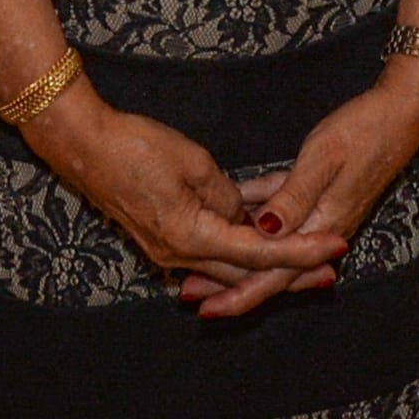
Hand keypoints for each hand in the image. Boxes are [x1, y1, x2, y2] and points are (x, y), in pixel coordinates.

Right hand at [33, 94, 340, 316]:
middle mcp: (180, 255)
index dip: (303, 250)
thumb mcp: (194, 162)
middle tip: (331, 272)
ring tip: (303, 265)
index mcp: (192, 237)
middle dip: (291, 272)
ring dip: (264, 266)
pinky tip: (252, 247)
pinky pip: (206, 256)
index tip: (338, 248)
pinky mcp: (159, 239)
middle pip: (247, 273)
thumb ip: (228, 194)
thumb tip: (242, 213)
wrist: (81, 145)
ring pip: (226, 268)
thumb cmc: (135, 145)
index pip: (262, 251)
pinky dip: (235, 255)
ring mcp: (167, 251)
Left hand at [191, 72, 418, 312]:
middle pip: (270, 268)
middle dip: (229, 282)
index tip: (206, 308)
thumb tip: (265, 233)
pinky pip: (282, 216)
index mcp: (324, 226)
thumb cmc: (364, 130)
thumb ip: (293, 196)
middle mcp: (323, 230)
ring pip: (273, 244)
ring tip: (199, 263)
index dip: (239, 294)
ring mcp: (323, 214)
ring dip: (238, 252)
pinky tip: (230, 214)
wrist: (404, 112)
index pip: (275, 274)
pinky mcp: (322, 197)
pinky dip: (255, 218)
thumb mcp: (324, 158)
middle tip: (188, 291)